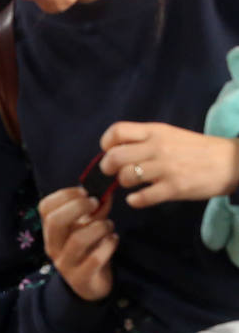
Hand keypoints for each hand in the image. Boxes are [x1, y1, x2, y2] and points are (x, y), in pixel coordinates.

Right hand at [39, 187, 117, 300]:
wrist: (89, 286)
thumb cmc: (89, 251)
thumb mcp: (89, 228)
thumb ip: (96, 211)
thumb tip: (106, 193)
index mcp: (52, 231)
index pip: (45, 207)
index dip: (64, 195)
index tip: (84, 192)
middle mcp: (53, 246)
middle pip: (55, 221)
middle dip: (78, 207)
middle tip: (95, 204)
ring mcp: (65, 263)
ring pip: (78, 240)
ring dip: (99, 227)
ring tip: (109, 226)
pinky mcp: (80, 278)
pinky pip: (95, 259)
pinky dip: (109, 245)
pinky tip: (114, 240)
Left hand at [100, 121, 238, 208]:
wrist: (232, 162)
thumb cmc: (196, 149)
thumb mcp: (169, 135)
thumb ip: (144, 141)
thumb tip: (114, 152)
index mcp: (155, 132)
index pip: (117, 131)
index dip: (106, 144)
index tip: (110, 152)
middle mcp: (157, 147)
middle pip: (114, 157)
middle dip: (108, 168)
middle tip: (116, 173)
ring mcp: (166, 168)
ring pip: (125, 177)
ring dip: (123, 184)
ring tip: (133, 184)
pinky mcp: (174, 188)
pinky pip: (141, 198)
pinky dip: (135, 201)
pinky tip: (139, 198)